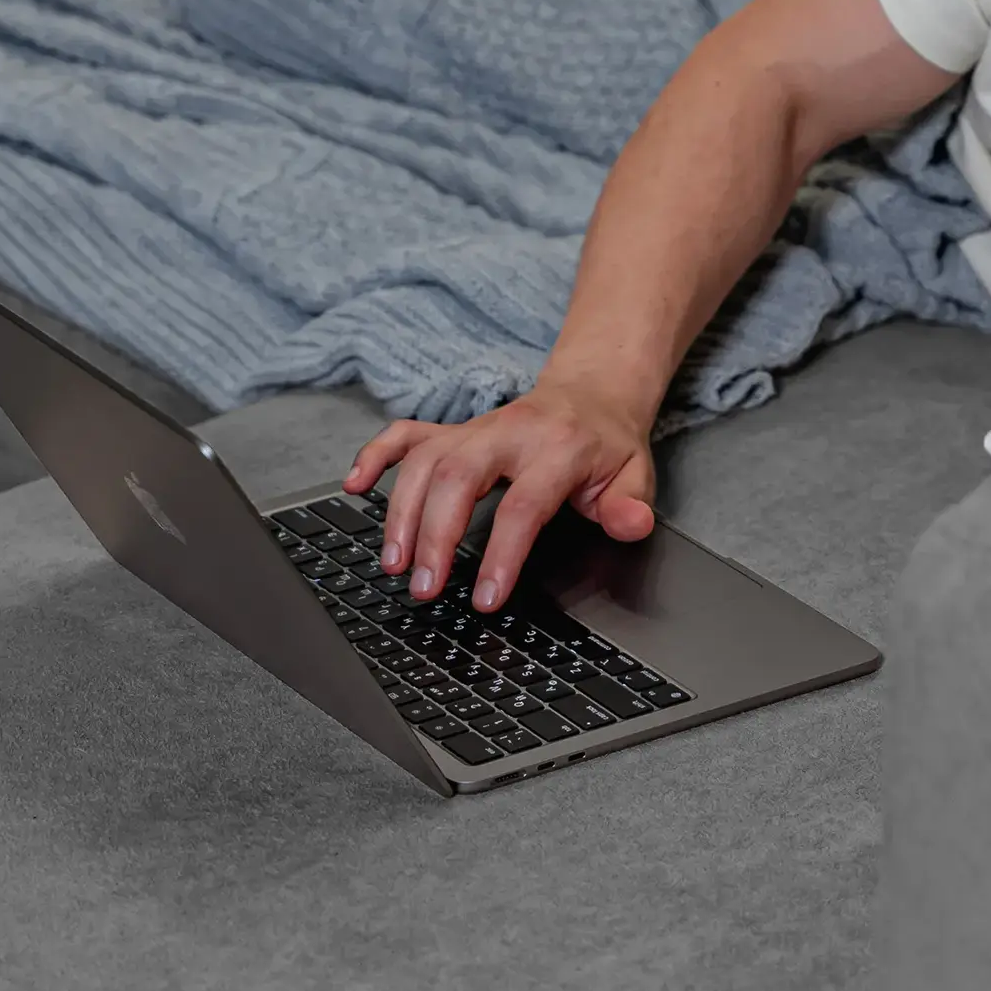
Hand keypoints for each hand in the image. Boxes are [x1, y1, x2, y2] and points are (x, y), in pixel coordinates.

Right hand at [344, 382, 656, 613]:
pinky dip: (375, 455)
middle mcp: (509, 434)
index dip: (501, 554)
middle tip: (423, 586)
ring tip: (394, 563)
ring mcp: (476, 428)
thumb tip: (631, 526)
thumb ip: (631, 506)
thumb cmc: (608, 444)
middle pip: (458, 475)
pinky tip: (354, 486)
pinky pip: (406, 433)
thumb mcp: (636, 475)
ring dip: (401, 510)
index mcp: (558, 449)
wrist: (592, 392)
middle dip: (434, 533)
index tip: (484, 598)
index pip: (524, 505)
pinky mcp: (453, 429)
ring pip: (425, 459)